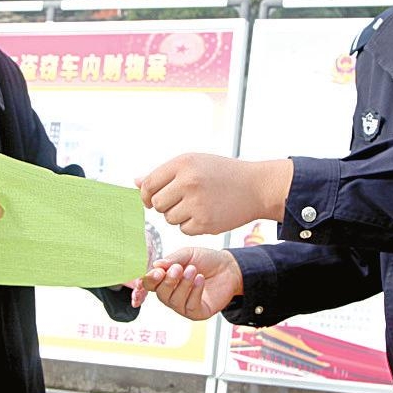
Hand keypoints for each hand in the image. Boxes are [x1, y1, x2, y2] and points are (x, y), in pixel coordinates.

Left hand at [136, 153, 292, 235]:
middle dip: (165, 206)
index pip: (148, 184)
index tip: (152, 199)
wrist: (256, 187)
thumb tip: (136, 182)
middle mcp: (188, 182)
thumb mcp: (195, 163)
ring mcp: (197, 203)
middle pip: (156, 204)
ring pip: (169, 218)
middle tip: (182, 201)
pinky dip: (192, 226)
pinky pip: (184, 229)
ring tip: (198, 205)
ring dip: (179, 216)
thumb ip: (165, 173)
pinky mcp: (205, 223)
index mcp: (183, 163)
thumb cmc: (222, 173)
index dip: (146, 195)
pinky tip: (207, 214)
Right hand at [139, 247, 242, 320]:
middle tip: (177, 268)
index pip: (150, 284)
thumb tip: (156, 265)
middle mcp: (172, 294)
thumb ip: (172, 259)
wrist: (229, 267)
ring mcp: (183, 305)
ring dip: (183, 285)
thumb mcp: (188, 254)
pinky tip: (200, 279)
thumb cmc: (206, 260)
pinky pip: (189, 306)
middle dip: (168, 281)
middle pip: (160, 294)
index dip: (149, 280)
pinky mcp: (197, 313)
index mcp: (165, 280)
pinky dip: (194, 292)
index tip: (157, 272)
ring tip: (193, 270)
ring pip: (174, 301)